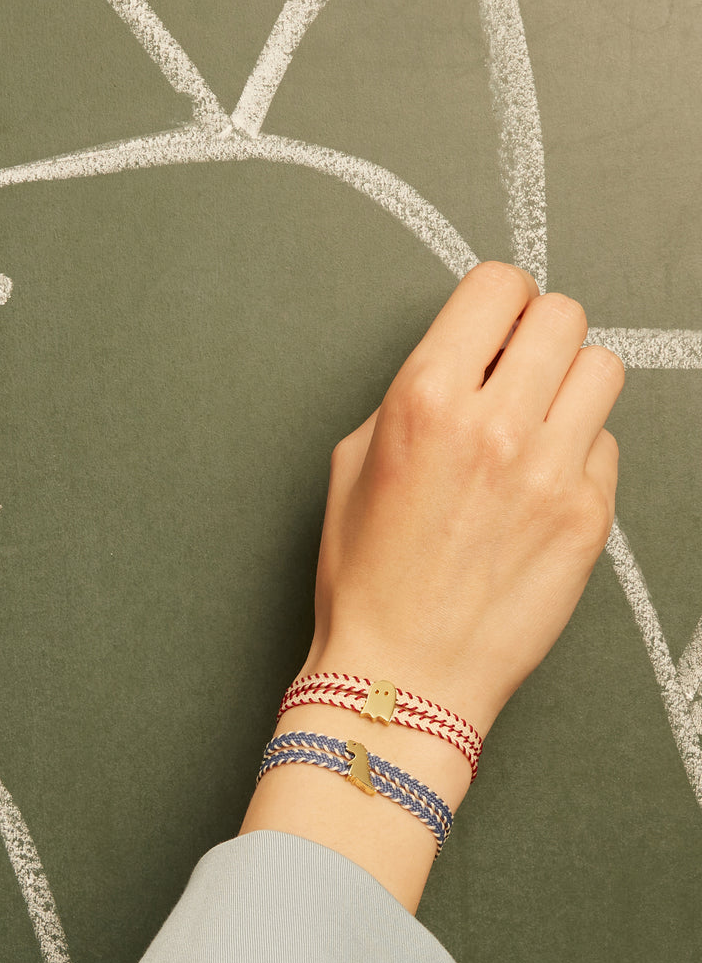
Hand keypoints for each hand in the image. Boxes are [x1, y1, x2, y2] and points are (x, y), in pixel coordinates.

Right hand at [296, 261, 624, 736]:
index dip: (498, 301)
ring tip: (538, 425)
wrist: (405, 674)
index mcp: (425, 400)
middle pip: (563, 315)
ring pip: (602, 370)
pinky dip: (580, 453)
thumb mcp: (354, 461)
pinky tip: (541, 488)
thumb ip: (415, 392)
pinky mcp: (588, 518)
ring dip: (570, 386)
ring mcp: (551, 473)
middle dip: (538, 335)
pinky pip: (607, 445)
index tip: (494, 325)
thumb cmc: (368, 577)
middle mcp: (495, 426)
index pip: (499, 287)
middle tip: (518, 372)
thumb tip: (469, 357)